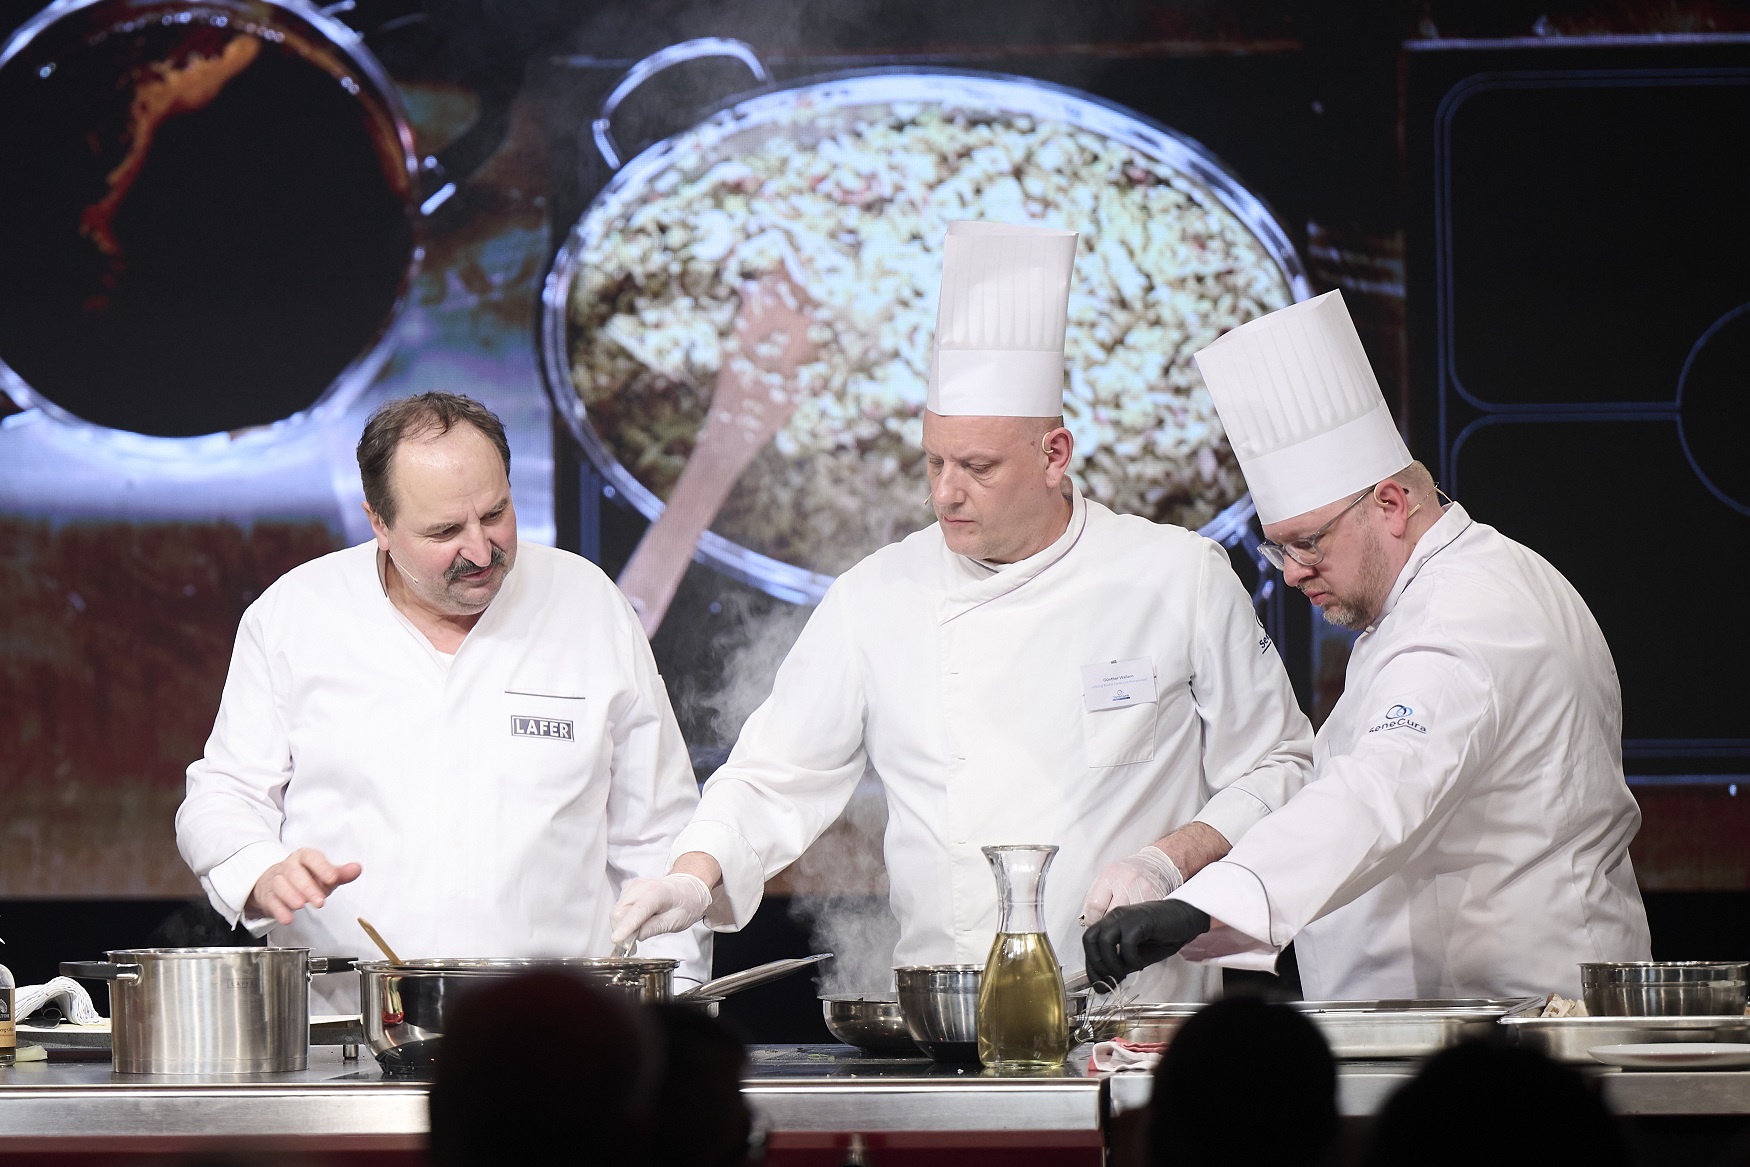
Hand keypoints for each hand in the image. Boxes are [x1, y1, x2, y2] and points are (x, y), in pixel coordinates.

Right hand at [246, 848, 361, 925]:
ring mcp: (276, 880)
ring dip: (291, 896)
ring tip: (301, 905)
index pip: (312, 858)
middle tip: (320, 901)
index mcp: (304, 857)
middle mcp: (289, 867)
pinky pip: (272, 902)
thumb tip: (357, 868)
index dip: (322, 867)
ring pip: (280, 885)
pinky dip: (279, 910)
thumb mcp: (324, 874)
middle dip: (308, 887)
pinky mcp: (268, 896)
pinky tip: (288, 918)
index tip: (332, 878)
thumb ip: (340, 873)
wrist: (275, 883)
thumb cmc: (304, 877)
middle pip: (295, 873)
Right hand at [610, 872, 711, 944]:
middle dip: (621, 931)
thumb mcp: (676, 921)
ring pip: (616, 912)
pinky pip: (619, 909)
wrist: (687, 889)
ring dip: (621, 927)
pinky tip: (636, 924)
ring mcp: (632, 887)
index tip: (616, 939)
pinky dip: (623, 920)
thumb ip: (655, 927)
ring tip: (637, 934)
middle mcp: (641, 887)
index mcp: (657, 892)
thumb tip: (637, 936)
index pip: (637, 911)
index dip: (625, 927)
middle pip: (619, 912)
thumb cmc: (685, 904)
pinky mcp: (628, 890)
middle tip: (632, 945)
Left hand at [1079, 846, 1184, 923]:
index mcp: (1110, 874)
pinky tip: (1135, 922)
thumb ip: (1096, 896)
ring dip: (1122, 927)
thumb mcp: (1108, 877)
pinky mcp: (1156, 899)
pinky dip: (1136, 925)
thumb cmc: (1130, 872)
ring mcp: (1142, 889)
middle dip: (1107, 924)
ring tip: (1122, 925)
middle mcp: (1126, 880)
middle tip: (1108, 927)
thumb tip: (1087, 921)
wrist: (1158, 864)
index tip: (1093, 923)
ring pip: (1126, 921)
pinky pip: (1141, 920)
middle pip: (1110, 914)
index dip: (1091, 919)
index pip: (1094, 905)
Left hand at [1082, 900, 1211, 984]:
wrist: (1185, 918)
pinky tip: (1140, 963)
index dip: (1091, 966)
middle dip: (1096, 965)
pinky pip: (1126, 942)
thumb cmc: (1162, 934)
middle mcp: (1114, 917)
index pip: (1089, 943)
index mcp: (1111, 924)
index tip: (1098, 984)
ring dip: (1111, 963)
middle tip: (1109, 980)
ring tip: (1123, 973)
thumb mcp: (1137, 955)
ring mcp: (1125, 917)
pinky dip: (1131, 958)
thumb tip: (1108, 980)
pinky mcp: (1139, 920)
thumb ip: (1122, 964)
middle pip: (1089, 939)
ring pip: (1104, 940)